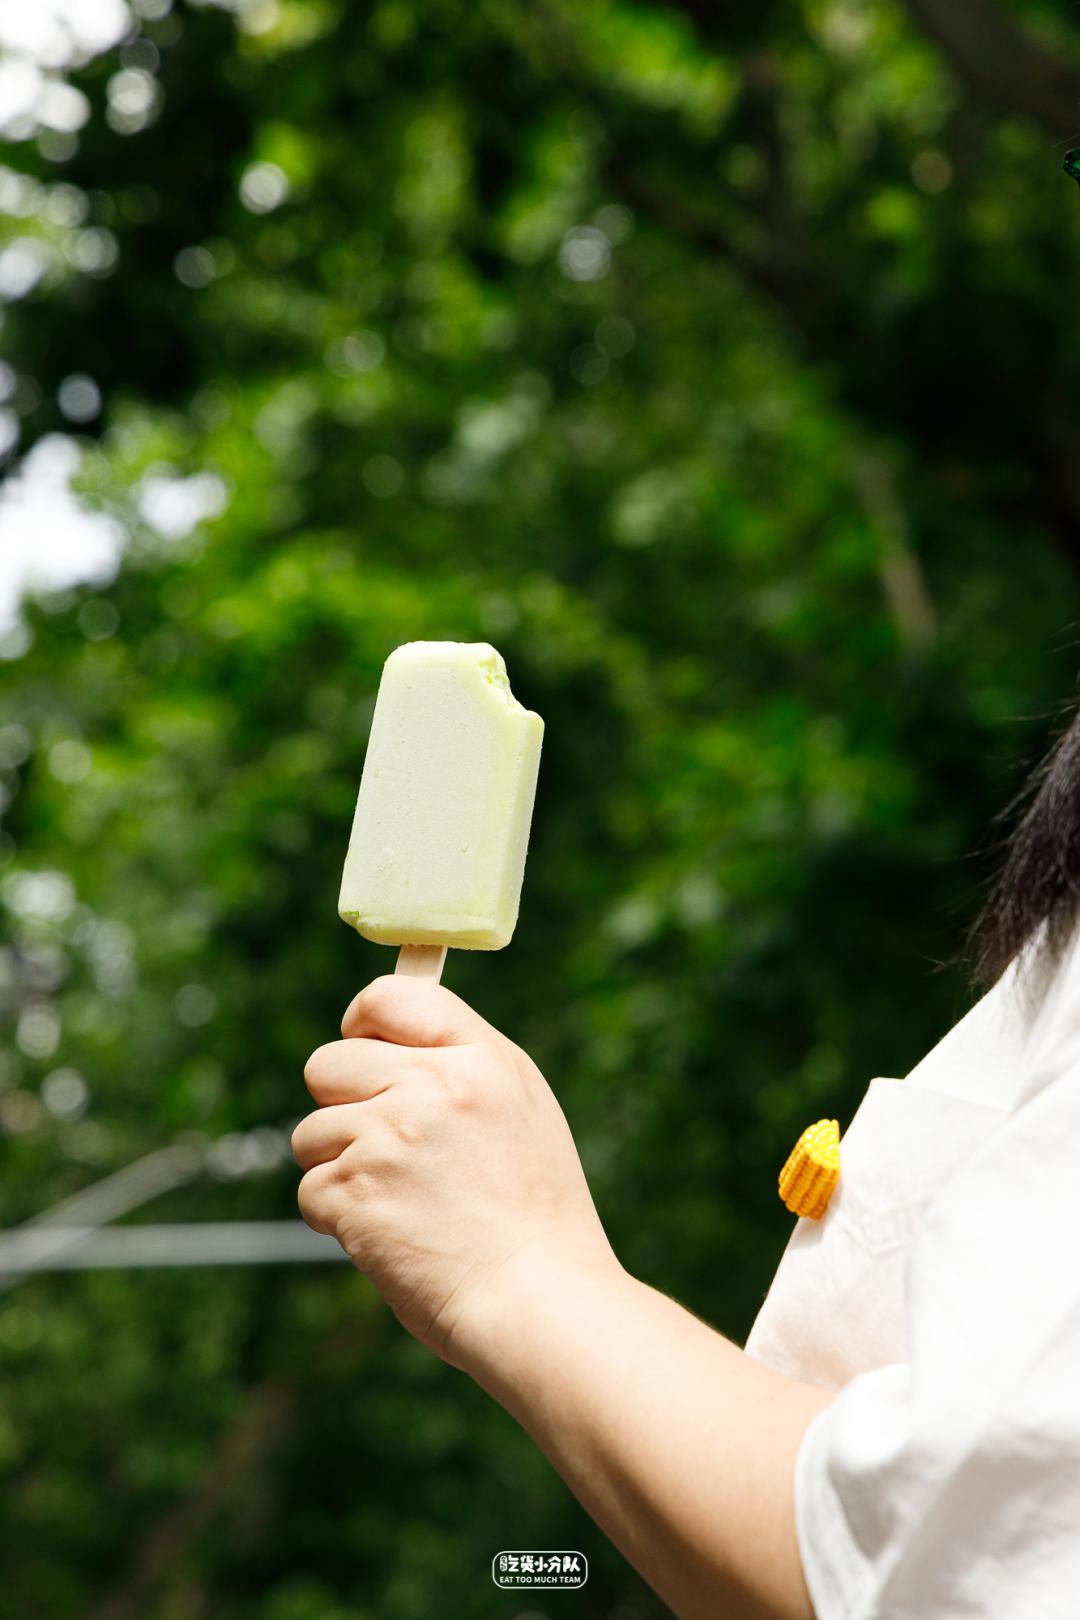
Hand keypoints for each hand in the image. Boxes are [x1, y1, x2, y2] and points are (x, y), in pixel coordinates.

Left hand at [292, 976, 616, 1368]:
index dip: (363, 1022)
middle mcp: (430, 1087)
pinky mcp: (354, 1192)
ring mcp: (388, 1138)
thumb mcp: (523, 1108)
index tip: (362, 1047)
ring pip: (312, 1132)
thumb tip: (386, 1037)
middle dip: (341, 1104)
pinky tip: (388, 1233)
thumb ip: (461, 1061)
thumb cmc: (536, 1212)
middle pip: (328, 1063)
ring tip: (397, 1200)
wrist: (538, 1298)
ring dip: (338, 1167)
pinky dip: (337, 1218)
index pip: (391, 997)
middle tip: (380, 1145)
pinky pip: (312, 1190)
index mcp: (478, 1058)